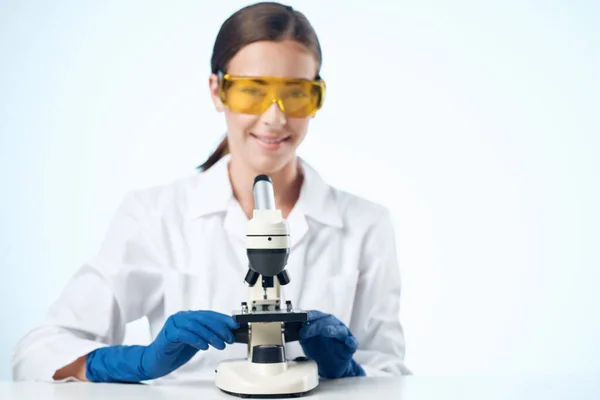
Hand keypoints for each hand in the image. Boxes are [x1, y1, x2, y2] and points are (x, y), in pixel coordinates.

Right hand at [85, 310, 238, 381]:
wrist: (156, 362)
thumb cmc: (176, 351)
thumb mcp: (197, 341)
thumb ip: (208, 334)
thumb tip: (228, 333)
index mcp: (188, 317)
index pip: (209, 314)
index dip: (223, 319)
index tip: (234, 325)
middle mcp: (181, 317)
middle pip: (203, 318)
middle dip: (219, 328)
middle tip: (229, 338)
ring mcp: (174, 324)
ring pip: (196, 325)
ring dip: (210, 335)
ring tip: (220, 345)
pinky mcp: (168, 334)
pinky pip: (184, 333)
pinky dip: (196, 339)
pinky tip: (204, 346)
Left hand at [299, 310, 364, 378]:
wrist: (329, 366)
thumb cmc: (319, 351)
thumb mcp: (307, 342)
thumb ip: (302, 334)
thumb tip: (294, 327)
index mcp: (324, 322)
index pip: (317, 315)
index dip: (309, 315)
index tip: (301, 317)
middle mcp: (334, 326)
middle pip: (327, 320)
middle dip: (316, 324)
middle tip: (306, 330)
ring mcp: (343, 336)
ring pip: (340, 329)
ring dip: (332, 329)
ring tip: (326, 331)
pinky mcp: (349, 348)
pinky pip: (352, 343)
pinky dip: (351, 341)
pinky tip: (348, 341)